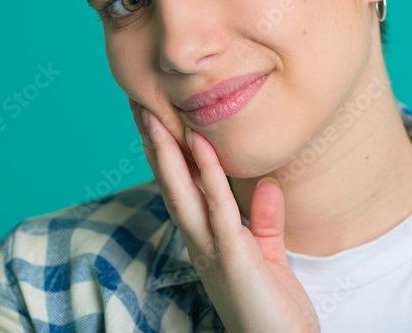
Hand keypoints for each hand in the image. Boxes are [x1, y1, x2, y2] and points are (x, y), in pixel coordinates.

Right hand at [131, 98, 319, 332]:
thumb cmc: (274, 309)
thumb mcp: (268, 254)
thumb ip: (263, 220)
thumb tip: (264, 185)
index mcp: (206, 240)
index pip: (182, 188)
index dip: (167, 153)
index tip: (155, 116)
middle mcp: (200, 243)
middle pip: (171, 184)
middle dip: (154, 144)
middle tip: (137, 101)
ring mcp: (211, 250)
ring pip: (182, 192)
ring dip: (168, 152)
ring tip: (154, 114)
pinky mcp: (232, 257)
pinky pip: (217, 208)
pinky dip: (208, 174)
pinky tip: (200, 145)